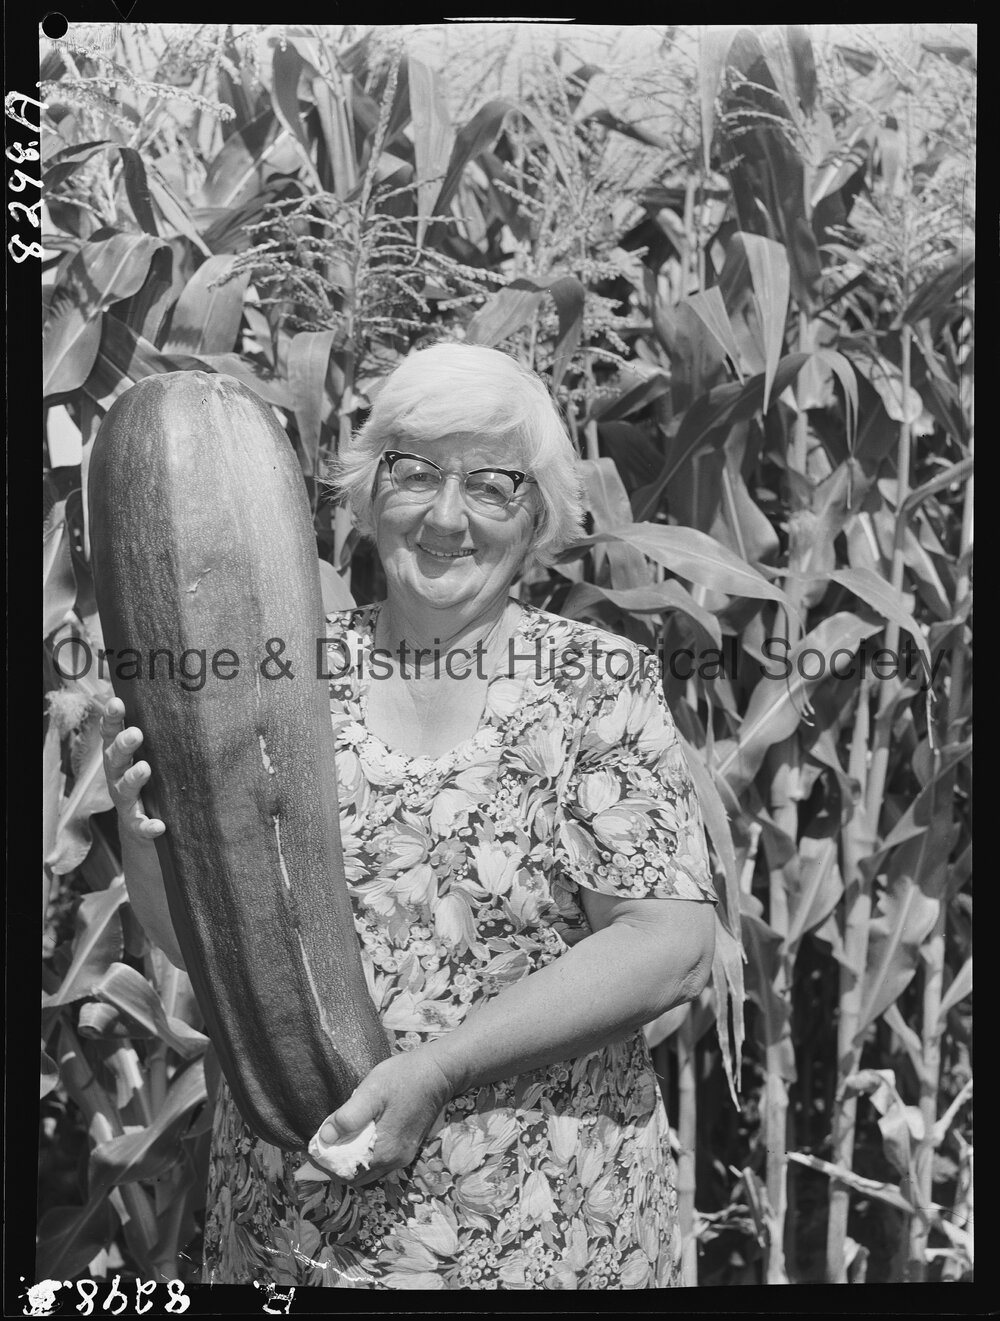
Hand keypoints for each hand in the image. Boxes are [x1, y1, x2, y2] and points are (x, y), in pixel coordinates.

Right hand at [100, 698, 165, 843]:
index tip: (117, 703)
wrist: (144, 826)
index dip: (112, 718)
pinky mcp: (135, 824)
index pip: (111, 733)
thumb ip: (156, 734)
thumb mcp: (150, 755)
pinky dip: (147, 826)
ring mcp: (124, 800)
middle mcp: (117, 776)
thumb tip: (178, 700)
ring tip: (144, 769)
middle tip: (135, 734)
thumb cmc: (151, 779)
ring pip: (124, 788)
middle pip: (115, 758)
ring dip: (132, 778)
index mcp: (119, 756)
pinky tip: (159, 826)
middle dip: (123, 745)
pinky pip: (140, 825)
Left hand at [315, 1049, 456, 1187]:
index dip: (326, 1165)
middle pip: (357, 1176)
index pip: (346, 1174)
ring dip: (350, 1161)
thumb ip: (348, 1116)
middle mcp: (395, 1161)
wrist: (440, 1072)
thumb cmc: (405, 1078)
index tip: (312, 1149)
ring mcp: (403, 1155)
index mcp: (384, 1152)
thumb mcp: (372, 1091)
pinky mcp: (408, 1146)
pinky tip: (357, 1136)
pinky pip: (379, 1161)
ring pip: (369, 1170)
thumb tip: (324, 1137)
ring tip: (336, 1141)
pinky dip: (364, 1155)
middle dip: (336, 1165)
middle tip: (321, 1145)